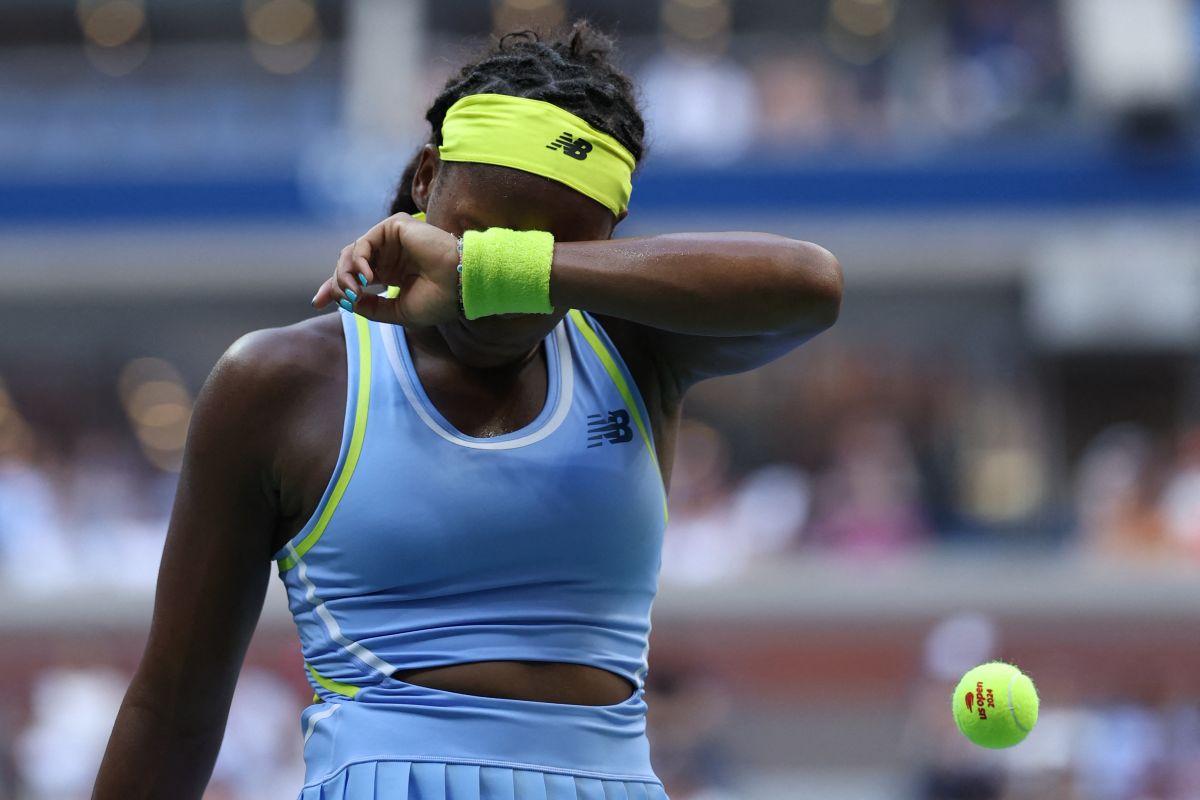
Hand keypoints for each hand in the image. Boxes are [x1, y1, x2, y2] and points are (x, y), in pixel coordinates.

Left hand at [312, 213, 460, 326]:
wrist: (461, 286)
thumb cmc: (438, 301)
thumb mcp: (398, 312)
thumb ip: (371, 307)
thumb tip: (346, 302)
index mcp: (392, 273)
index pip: (355, 276)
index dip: (334, 288)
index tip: (318, 302)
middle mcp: (390, 255)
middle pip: (349, 263)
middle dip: (336, 281)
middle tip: (338, 297)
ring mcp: (392, 241)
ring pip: (352, 252)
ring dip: (345, 273)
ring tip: (355, 290)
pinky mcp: (395, 227)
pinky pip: (364, 241)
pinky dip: (359, 260)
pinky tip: (367, 277)